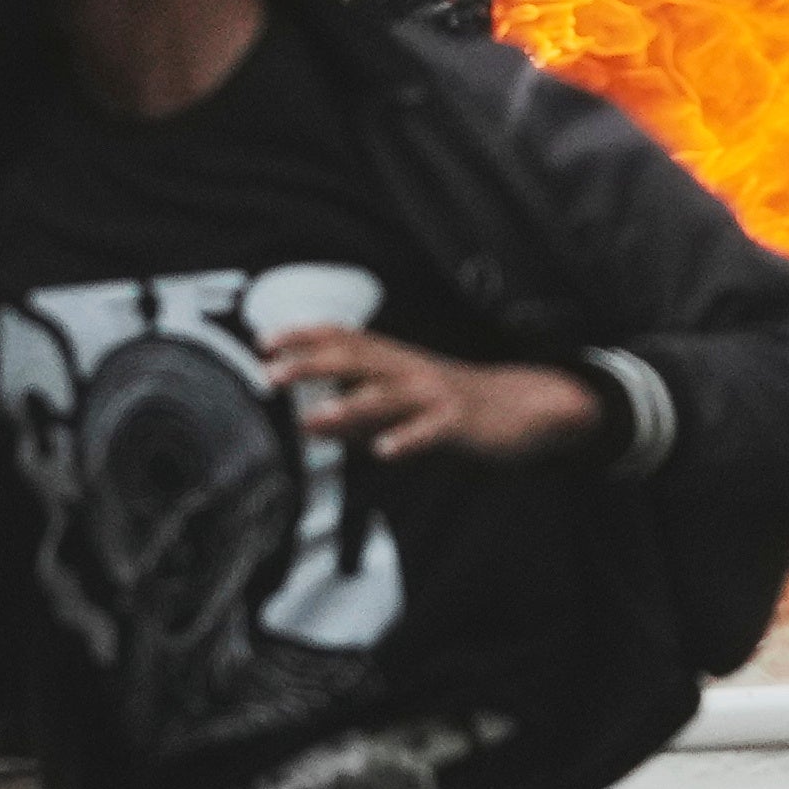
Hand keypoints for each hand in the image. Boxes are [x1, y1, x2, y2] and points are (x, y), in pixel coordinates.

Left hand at [259, 320, 609, 467]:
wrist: (524, 407)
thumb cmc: (453, 405)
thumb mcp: (400, 406)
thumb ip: (358, 415)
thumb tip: (311, 423)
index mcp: (395, 359)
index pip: (343, 338)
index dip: (303, 336)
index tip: (263, 343)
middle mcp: (410, 369)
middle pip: (356, 359)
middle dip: (311, 365)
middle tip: (270, 376)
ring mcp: (435, 394)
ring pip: (388, 396)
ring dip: (349, 407)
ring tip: (313, 421)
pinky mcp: (460, 422)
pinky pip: (431, 431)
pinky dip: (407, 439)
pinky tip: (384, 452)